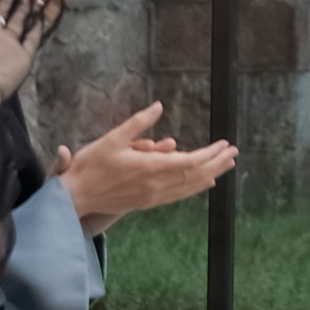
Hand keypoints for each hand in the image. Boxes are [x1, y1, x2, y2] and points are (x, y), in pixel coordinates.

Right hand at [53, 104, 236, 237]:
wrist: (76, 197)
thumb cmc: (91, 165)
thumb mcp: (112, 137)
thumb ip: (138, 123)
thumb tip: (158, 107)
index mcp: (149, 167)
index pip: (190, 162)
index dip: (210, 153)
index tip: (225, 144)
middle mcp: (155, 185)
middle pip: (195, 175)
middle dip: (217, 163)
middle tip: (233, 153)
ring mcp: (152, 197)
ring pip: (188, 188)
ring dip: (209, 176)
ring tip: (225, 167)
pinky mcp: (146, 203)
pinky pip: (177, 195)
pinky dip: (194, 188)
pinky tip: (202, 183)